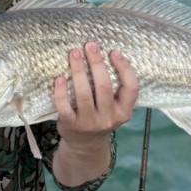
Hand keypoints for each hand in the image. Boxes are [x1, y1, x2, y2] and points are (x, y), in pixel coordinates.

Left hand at [52, 42, 138, 185]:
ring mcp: (90, 123)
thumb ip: (113, 88)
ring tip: (74, 54)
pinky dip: (61, 92)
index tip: (113, 52)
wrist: (85, 145)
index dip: (124, 68)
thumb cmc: (100, 116)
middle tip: (89, 45)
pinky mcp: (72, 125)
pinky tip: (59, 78)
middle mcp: (109, 118)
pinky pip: (65, 107)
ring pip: (84, 94)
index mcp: (124, 111)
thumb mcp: (114, 107)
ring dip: (78, 71)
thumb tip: (102, 54)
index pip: (131, 88)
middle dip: (96, 63)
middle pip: (104, 87)